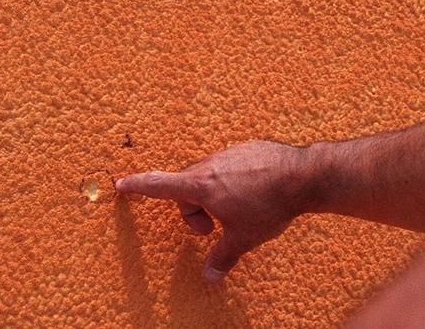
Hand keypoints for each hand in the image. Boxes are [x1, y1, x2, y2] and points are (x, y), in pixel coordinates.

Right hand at [115, 140, 314, 281]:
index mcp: (202, 185)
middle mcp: (212, 164)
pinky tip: (255, 193)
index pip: (160, 184)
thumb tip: (210, 276)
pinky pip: (230, 166)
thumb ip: (222, 257)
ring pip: (209, 175)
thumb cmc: (269, 205)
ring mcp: (230, 153)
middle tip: (211, 229)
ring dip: (214, 196)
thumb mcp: (243, 238)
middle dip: (193, 210)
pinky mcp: (248, 148)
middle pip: (187, 187)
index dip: (139, 185)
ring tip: (238, 211)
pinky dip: (233, 181)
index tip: (121, 182)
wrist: (303, 176)